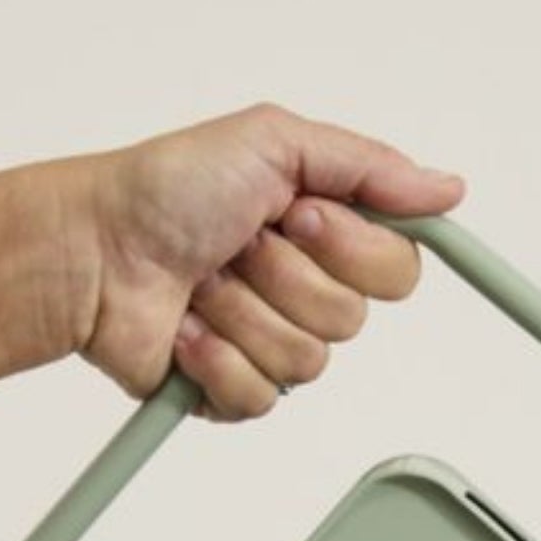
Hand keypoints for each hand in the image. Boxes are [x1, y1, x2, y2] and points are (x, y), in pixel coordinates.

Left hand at [64, 103, 465, 420]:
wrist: (93, 249)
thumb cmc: (165, 190)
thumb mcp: (274, 142)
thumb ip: (370, 166)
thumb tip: (447, 188)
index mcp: (326, 237)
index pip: (397, 271)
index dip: (353, 250)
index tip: (299, 215)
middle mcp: (305, 292)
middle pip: (352, 321)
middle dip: (284, 276)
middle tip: (236, 245)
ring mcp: (271, 346)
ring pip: (306, 363)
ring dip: (242, 311)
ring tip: (200, 282)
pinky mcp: (236, 393)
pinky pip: (261, 399)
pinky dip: (215, 357)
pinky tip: (185, 327)